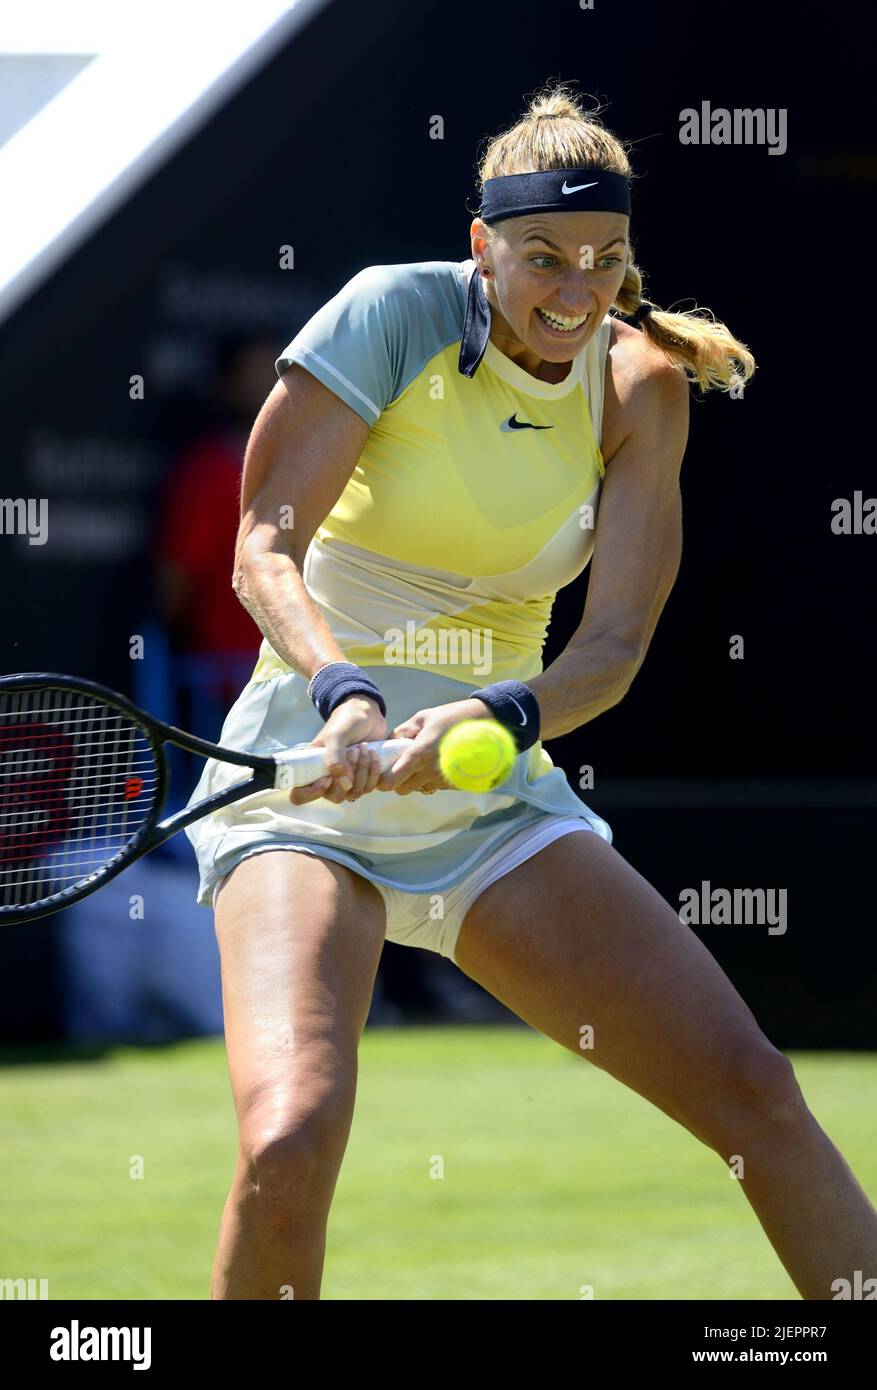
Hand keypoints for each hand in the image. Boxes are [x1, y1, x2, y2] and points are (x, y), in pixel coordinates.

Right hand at [287, 696, 388, 806]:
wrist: (368, 714)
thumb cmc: (346, 721)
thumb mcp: (336, 736)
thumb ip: (334, 759)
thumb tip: (344, 785)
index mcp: (311, 767)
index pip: (299, 794)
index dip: (311, 793)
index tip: (327, 779)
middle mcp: (326, 777)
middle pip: (333, 797)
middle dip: (346, 776)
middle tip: (353, 752)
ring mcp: (345, 780)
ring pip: (353, 793)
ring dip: (362, 772)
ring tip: (364, 748)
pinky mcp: (363, 778)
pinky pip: (368, 788)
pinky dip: (373, 772)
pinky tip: (373, 753)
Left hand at [376, 698, 493, 795]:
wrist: (487, 725)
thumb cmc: (453, 717)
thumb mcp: (424, 717)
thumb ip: (402, 731)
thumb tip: (388, 743)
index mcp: (419, 754)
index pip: (390, 782)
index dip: (384, 779)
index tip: (386, 770)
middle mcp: (430, 771)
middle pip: (402, 790)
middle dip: (400, 780)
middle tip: (405, 765)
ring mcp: (445, 780)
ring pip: (420, 789)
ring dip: (418, 780)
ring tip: (427, 761)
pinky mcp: (456, 784)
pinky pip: (437, 786)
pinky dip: (434, 779)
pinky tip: (441, 763)